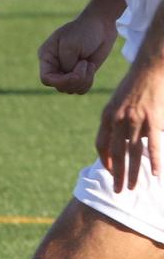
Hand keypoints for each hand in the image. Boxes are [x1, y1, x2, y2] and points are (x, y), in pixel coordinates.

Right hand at [40, 14, 116, 94]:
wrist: (100, 26)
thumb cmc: (83, 32)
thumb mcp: (71, 46)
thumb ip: (67, 64)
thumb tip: (71, 78)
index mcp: (47, 57)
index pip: (46, 79)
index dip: (60, 81)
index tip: (75, 73)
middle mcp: (55, 66)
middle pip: (60, 86)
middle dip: (76, 79)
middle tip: (85, 63)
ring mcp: (68, 71)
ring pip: (71, 89)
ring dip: (84, 80)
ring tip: (88, 64)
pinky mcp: (81, 74)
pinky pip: (81, 89)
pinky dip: (88, 82)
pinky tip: (91, 68)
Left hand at [99, 60, 163, 190]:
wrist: (150, 68)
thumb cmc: (135, 86)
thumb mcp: (118, 102)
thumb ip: (117, 121)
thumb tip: (123, 140)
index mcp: (107, 116)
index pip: (101, 144)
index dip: (105, 160)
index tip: (109, 171)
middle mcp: (118, 120)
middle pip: (116, 153)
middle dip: (117, 174)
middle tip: (118, 190)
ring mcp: (136, 121)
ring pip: (133, 153)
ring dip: (133, 173)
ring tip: (133, 188)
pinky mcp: (153, 120)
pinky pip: (154, 146)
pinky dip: (155, 162)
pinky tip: (155, 175)